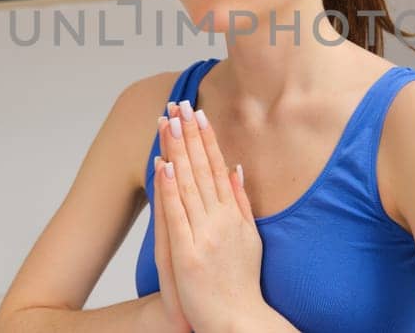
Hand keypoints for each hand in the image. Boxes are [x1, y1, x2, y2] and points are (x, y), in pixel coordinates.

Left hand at [156, 100, 266, 332]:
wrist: (238, 321)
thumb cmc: (241, 284)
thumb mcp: (250, 238)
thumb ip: (242, 203)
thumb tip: (237, 168)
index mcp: (234, 215)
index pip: (217, 167)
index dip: (206, 138)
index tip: (197, 112)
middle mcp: (221, 220)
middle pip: (202, 169)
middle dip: (189, 134)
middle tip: (179, 104)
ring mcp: (204, 235)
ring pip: (188, 184)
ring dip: (177, 150)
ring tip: (168, 122)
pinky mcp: (187, 254)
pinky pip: (176, 215)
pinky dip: (170, 189)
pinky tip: (164, 164)